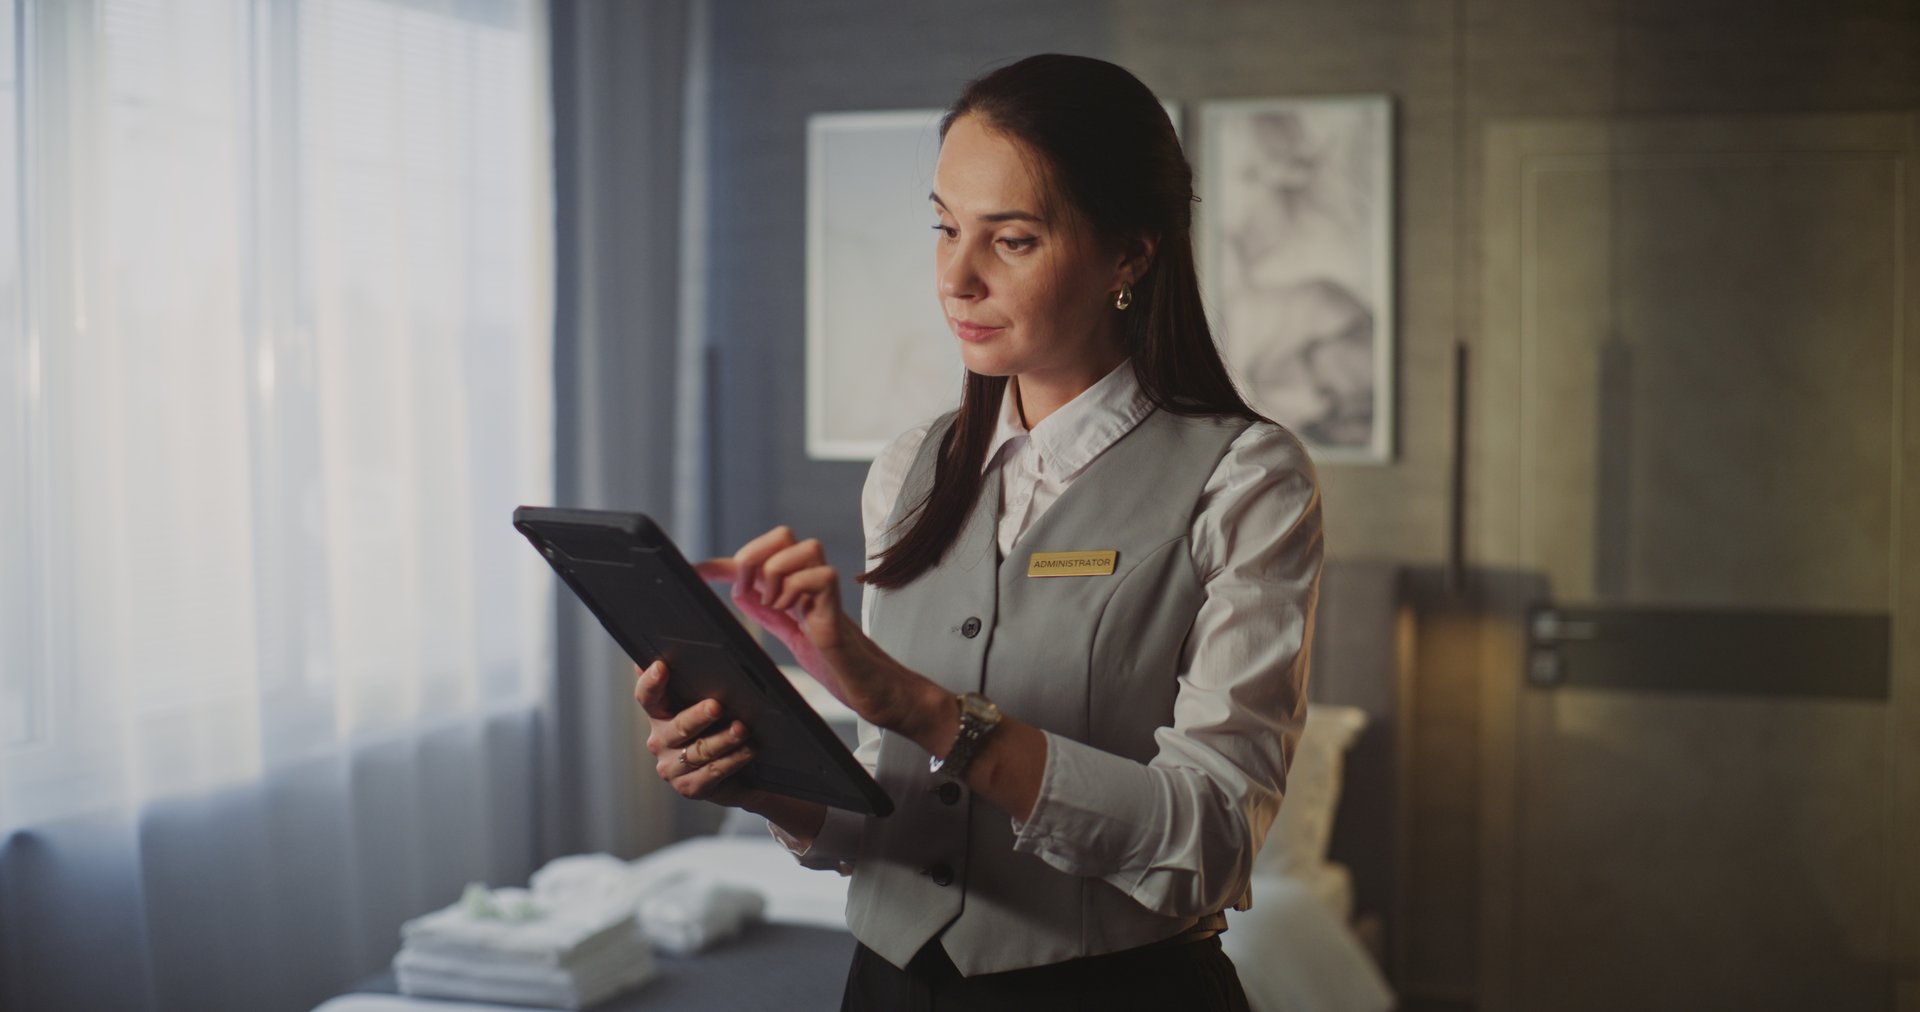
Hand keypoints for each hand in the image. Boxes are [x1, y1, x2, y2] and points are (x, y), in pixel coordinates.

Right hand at [635, 659, 763, 806]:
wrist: (741, 769)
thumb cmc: (721, 725)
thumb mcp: (709, 700)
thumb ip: (694, 679)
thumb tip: (684, 647)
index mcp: (659, 714)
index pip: (647, 697)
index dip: (651, 682)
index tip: (660, 666)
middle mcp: (660, 741)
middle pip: (678, 726)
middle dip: (699, 716)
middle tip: (717, 705)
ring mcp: (672, 768)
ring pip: (699, 751)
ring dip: (724, 740)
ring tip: (742, 729)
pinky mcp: (690, 788)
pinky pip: (712, 773)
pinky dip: (732, 760)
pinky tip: (748, 749)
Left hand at [694, 525, 939, 735]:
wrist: (876, 694)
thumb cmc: (840, 668)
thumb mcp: (792, 636)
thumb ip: (769, 615)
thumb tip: (740, 591)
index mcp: (796, 591)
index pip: (759, 560)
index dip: (722, 563)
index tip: (695, 573)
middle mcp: (812, 586)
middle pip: (784, 535)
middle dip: (755, 556)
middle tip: (751, 593)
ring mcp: (827, 597)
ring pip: (804, 546)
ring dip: (778, 573)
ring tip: (777, 607)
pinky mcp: (838, 615)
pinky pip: (821, 576)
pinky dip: (799, 590)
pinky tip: (795, 614)